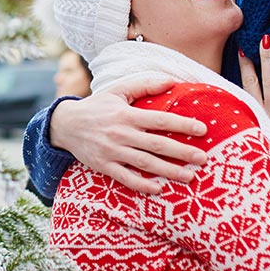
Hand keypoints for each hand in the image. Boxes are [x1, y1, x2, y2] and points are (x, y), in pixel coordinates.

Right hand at [49, 76, 208, 194]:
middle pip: (156, 144)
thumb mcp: (118, 90)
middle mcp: (121, 133)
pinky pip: (125, 178)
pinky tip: (158, 189)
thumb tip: (172, 81)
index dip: (182, 124)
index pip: (159, 119)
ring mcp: (112, 151)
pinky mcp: (104, 166)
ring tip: (190, 176)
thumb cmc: (97, 106)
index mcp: (127, 114)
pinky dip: (142, 185)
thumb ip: (145, 85)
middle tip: (203, 158)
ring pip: (145, 163)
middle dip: (182, 152)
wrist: (66, 125)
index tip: (202, 129)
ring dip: (168, 171)